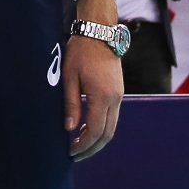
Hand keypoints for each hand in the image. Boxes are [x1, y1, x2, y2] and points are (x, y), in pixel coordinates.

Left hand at [64, 32, 123, 160]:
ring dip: (97, 140)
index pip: (95, 131)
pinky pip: (113, 118)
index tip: (70, 152)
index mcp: (102, 96)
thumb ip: (71, 104)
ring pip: (112, 127)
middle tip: (75, 155)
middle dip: (91, 148)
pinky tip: (87, 129)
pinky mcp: (119, 93)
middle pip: (107, 134)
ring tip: (79, 145)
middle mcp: (115, 99)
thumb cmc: (81, 53)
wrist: (99, 33)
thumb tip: (69, 128)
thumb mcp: (69, 77)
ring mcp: (119, 96)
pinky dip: (101, 128)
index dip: (83, 145)